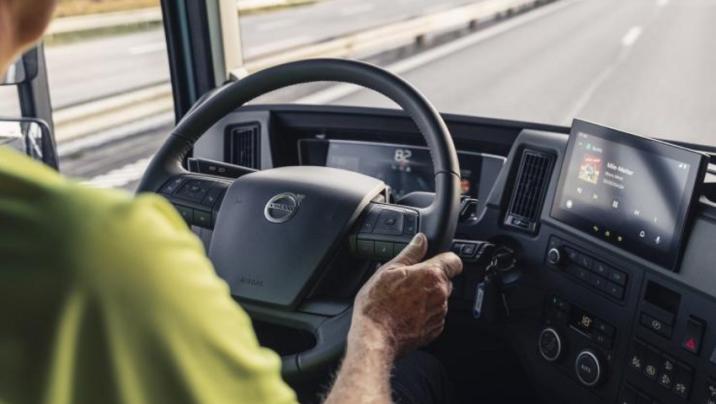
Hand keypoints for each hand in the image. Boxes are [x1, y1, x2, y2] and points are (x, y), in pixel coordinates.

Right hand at [349, 233, 462, 358]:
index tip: (437, 261)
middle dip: (432, 280)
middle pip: (445, 281)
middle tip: (410, 283)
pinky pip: (435, 316)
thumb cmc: (378, 304)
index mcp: (431, 275)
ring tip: (404, 301)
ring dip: (428, 298)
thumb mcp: (389, 270)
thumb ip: (410, 253)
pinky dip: (425, 314)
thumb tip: (420, 240)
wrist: (375, 336)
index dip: (446, 259)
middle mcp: (440, 294)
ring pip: (440, 299)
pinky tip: (407, 314)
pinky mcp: (434, 330)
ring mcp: (439, 313)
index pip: (454, 261)